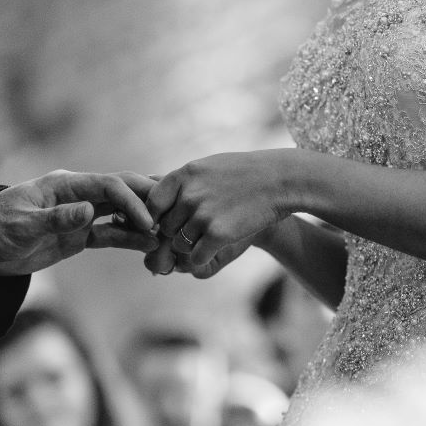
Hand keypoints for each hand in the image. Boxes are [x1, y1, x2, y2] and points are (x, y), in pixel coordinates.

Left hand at [0, 170, 157, 276]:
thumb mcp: (24, 224)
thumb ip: (57, 218)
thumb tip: (89, 211)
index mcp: (65, 184)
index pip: (108, 186)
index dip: (131, 200)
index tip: (148, 221)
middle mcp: (78, 195)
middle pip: (121, 192)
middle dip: (148, 203)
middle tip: (174, 217)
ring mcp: (81, 214)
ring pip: (121, 214)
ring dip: (143, 223)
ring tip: (168, 236)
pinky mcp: (79, 235)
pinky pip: (111, 235)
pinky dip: (130, 240)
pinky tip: (150, 246)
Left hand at [144, 152, 290, 274]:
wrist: (279, 181)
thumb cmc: (242, 174)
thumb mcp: (206, 167)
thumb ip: (179, 182)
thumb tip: (147, 183)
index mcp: (182, 176)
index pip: (152, 204)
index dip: (156, 218)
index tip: (169, 221)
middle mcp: (188, 195)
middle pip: (166, 228)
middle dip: (177, 233)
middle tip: (197, 230)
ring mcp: (203, 215)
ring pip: (180, 245)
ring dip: (191, 246)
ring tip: (211, 235)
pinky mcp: (218, 234)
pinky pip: (196, 258)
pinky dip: (203, 258)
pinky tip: (216, 248)